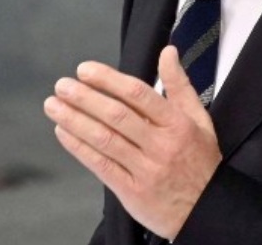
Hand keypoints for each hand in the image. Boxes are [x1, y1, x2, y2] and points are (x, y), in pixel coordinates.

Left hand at [44, 46, 221, 239]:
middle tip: (61, 85)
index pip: (139, 95)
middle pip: (117, 115)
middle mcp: (161, 145)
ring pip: (105, 140)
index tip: (85, 70)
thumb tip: (168, 51)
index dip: (108, 80)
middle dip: (84, 98)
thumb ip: (179, 84)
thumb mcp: (198, 120)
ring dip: (74, 120)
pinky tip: (63, 132)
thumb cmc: (200, 161)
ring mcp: (146, 170)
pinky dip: (79, 147)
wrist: (208, 210)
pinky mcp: (132, 191)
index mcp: (177, 124)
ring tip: (53, 106)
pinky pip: (101, 165)